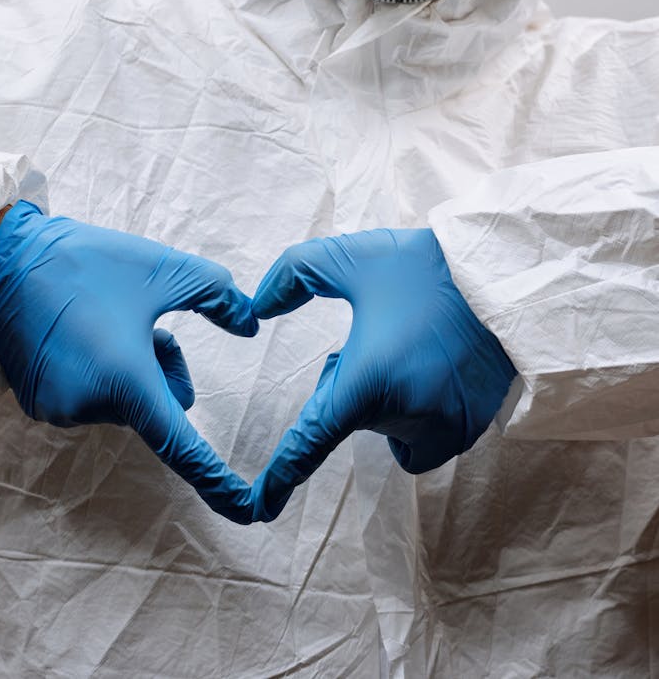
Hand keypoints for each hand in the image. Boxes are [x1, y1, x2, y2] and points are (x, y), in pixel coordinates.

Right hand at [0, 201, 257, 523]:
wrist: (8, 256)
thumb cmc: (88, 262)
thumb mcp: (164, 269)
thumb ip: (217, 297)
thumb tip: (250, 324)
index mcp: (124, 382)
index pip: (181, 446)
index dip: (218, 481)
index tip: (250, 512)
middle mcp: (88, 408)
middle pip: (154, 407)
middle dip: (163, 371)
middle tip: (150, 325)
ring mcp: (58, 410)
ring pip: (123, 401)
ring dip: (131, 368)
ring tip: (111, 320)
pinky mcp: (37, 401)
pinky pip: (91, 399)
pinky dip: (102, 373)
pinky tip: (86, 331)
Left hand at [250, 228, 515, 521]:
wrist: (506, 277)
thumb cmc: (425, 267)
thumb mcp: (352, 257)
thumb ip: (296, 274)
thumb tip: (259, 306)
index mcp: (368, 381)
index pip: (311, 442)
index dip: (280, 476)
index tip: (259, 507)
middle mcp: (406, 417)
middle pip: (355, 418)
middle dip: (358, 386)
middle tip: (384, 337)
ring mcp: (444, 429)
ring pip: (392, 428)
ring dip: (390, 399)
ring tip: (417, 347)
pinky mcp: (471, 428)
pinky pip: (428, 433)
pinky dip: (423, 408)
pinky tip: (439, 365)